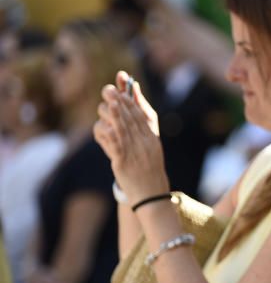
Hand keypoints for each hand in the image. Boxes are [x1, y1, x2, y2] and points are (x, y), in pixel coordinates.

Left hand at [93, 71, 168, 199]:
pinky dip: (112, 134)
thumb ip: (143, 131)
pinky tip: (106, 125)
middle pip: (131, 119)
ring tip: (108, 100)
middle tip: (109, 89)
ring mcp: (136, 153)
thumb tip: (135, 113)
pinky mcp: (123, 163)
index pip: (141, 116)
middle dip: (120, 102)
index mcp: (152, 140)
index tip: (122, 87)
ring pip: (124, 129)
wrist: (151, 195)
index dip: (131, 100)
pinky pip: (116, 146)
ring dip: (115, 113)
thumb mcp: (151, 150)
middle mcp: (146, 144)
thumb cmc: (149, 171)